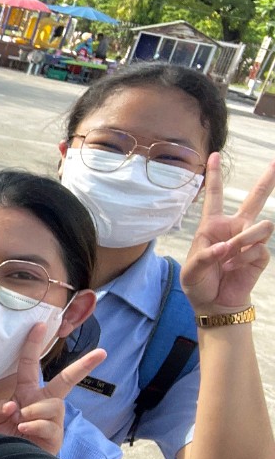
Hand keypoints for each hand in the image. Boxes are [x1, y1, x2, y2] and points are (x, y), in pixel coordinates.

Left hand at [0, 323, 107, 456]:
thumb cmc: (3, 437)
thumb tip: (13, 405)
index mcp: (27, 393)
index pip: (30, 365)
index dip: (33, 345)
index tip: (40, 325)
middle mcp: (43, 403)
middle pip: (66, 381)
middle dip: (83, 366)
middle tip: (101, 353)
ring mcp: (52, 420)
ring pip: (52, 405)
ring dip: (34, 412)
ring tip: (21, 422)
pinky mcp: (56, 437)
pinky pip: (49, 425)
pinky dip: (34, 426)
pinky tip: (24, 431)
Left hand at [181, 153, 274, 315]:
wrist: (214, 303)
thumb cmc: (199, 284)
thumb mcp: (191, 271)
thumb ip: (205, 256)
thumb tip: (227, 247)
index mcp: (212, 226)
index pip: (213, 197)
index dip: (214, 176)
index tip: (214, 155)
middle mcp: (234, 228)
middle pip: (255, 199)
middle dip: (268, 180)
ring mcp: (249, 240)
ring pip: (261, 226)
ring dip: (245, 240)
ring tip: (229, 255)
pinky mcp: (260, 254)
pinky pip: (258, 249)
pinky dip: (243, 259)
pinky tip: (233, 268)